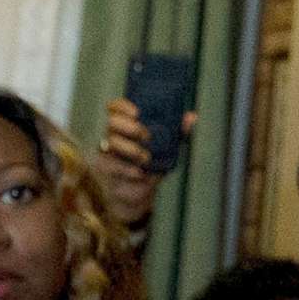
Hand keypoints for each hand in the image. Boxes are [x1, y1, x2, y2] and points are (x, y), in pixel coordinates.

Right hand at [92, 98, 195, 229]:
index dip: (122, 106)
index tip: (137, 111)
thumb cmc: (149, 164)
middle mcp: (111, 138)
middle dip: (129, 127)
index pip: (114, 108)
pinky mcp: (106, 173)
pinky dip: (127, 170)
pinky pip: (113, 167)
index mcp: (122, 127)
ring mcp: (106, 155)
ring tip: (145, 157)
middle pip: (111, 124)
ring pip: (109, 145)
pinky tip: (139, 173)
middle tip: (146, 135)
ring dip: (130, 149)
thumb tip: (193, 117)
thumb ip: (176, 132)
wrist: (136, 193)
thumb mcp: (165, 147)